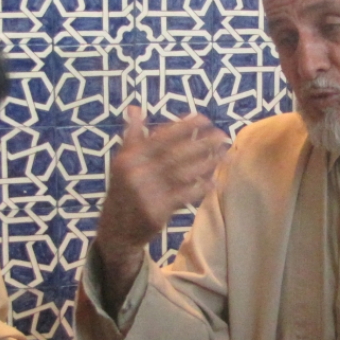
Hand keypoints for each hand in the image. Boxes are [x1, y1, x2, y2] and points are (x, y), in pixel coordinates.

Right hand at [95, 107, 225, 304]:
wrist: (115, 230)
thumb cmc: (123, 191)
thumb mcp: (121, 162)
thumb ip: (132, 136)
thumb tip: (135, 108)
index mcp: (128, 157)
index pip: (160, 137)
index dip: (184, 126)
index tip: (204, 119)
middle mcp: (135, 173)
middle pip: (175, 154)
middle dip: (201, 143)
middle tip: (222, 135)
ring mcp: (146, 193)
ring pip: (182, 174)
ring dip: (206, 163)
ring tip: (224, 154)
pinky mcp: (156, 212)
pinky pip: (183, 196)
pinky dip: (199, 188)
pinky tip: (213, 181)